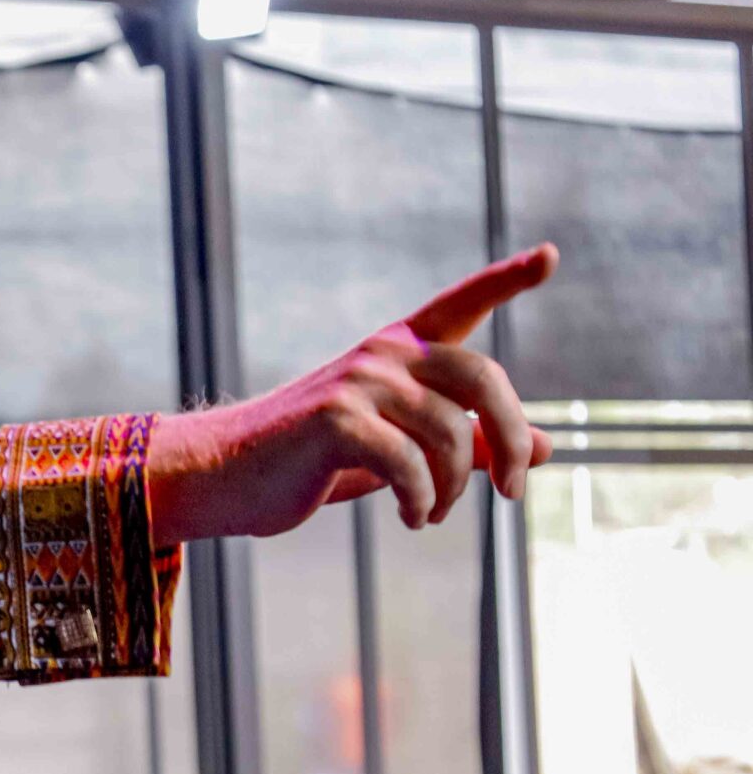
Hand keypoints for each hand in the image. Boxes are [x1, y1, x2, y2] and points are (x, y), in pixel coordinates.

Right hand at [146, 245, 556, 544]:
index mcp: (398, 349)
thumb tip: (549, 451)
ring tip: (430, 513)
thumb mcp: (400, 449)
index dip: (508, 278)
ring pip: (452, 435)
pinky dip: (422, 502)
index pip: (463, 302)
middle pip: (483, 379)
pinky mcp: (338, 421)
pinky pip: (412, 467)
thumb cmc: (311, 462)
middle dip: (513, 438)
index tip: (550, 256)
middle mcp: (383, 354)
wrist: (223, 476)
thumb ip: (469, 443)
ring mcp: (359, 384)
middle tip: (515, 490)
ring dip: (454, 489)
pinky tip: (411, 517)